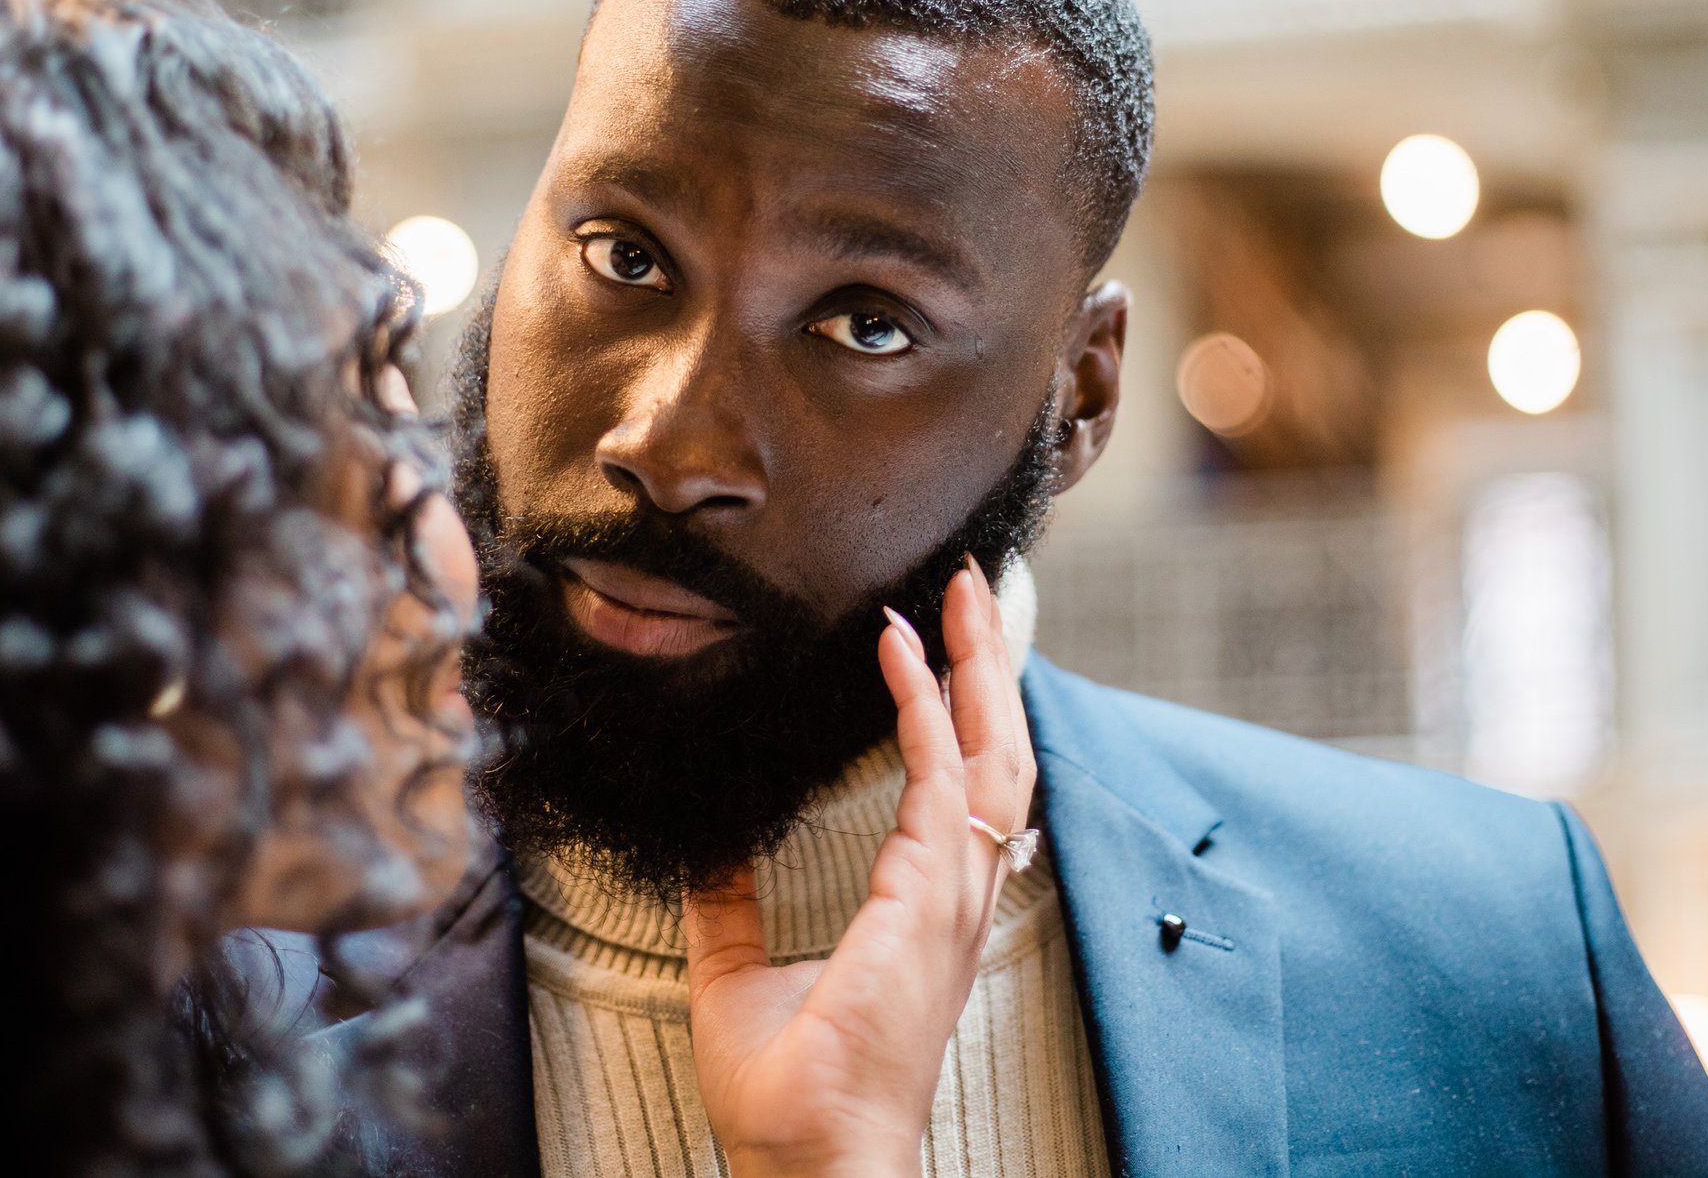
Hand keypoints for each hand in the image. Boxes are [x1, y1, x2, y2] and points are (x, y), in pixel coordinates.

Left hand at [683, 556, 1037, 1177]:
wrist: (810, 1160)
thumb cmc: (789, 1097)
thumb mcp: (735, 975)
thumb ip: (727, 904)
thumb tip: (706, 845)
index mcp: (928, 912)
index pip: (964, 787)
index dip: (956, 710)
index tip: (929, 640)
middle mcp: (957, 898)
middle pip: (1000, 753)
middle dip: (990, 666)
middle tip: (973, 587)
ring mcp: (953, 899)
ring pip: (994, 754)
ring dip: (979, 668)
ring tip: (962, 595)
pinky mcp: (927, 900)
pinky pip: (941, 781)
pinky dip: (925, 709)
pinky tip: (899, 655)